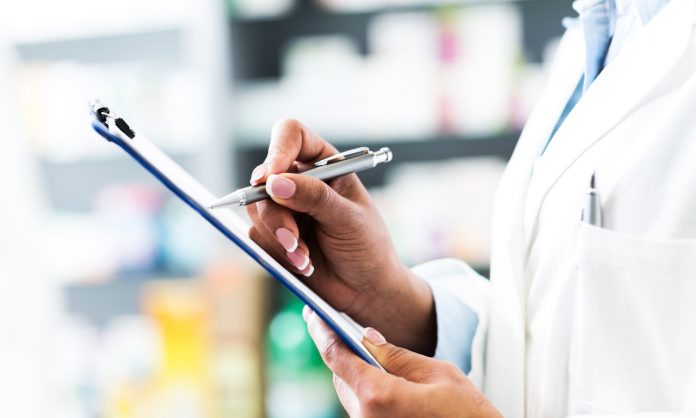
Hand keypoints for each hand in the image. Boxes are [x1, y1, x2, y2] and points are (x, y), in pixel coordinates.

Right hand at [247, 119, 434, 352]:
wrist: (366, 289)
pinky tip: (303, 264)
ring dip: (277, 238)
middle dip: (275, 214)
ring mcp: (284, 207)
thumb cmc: (368, 247)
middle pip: (264, 178)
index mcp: (324, 164)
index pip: (291, 135)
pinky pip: (257, 236)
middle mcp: (300, 180)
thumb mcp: (349, 219)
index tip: (272, 178)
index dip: (277, 150)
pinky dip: (277, 253)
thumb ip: (314, 198)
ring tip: (305, 258)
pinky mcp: (274, 234)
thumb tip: (275, 183)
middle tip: (293, 239)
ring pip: (256, 209)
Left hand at [303, 306, 500, 417]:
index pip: (337, 357)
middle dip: (341, 350)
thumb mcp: (437, 373)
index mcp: (378, 396)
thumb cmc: (466, 414)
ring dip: (354, 371)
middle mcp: (365, 417)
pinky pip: (362, 407)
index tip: (312, 315)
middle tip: (335, 324)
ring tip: (360, 348)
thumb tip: (367, 338)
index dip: (322, 332)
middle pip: (340, 376)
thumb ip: (396, 354)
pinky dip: (365, 388)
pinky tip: (377, 375)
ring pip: (350, 392)